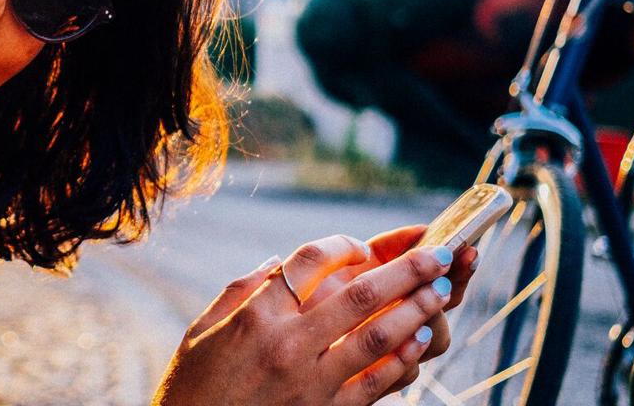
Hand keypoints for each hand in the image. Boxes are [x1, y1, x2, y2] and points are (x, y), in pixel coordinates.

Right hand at [153, 234, 455, 405]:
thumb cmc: (193, 388)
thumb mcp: (201, 331)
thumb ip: (241, 292)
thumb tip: (278, 264)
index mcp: (256, 316)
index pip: (310, 262)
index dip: (342, 246)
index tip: (361, 245)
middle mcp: (287, 344)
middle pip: (359, 295)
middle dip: (406, 270)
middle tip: (439, 253)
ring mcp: (310, 382)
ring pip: (377, 336)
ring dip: (416, 310)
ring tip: (440, 290)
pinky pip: (375, 382)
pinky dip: (403, 358)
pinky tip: (421, 340)